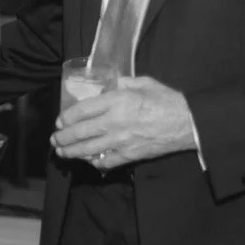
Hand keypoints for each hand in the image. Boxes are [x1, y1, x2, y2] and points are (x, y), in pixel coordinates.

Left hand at [51, 76, 197, 169]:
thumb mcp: (143, 82)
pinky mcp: (130, 155)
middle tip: (55, 139)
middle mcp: (114, 121)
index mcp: (117, 101)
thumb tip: (105, 86)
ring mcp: (121, 140)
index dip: (66, 117)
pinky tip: (88, 160)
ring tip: (62, 152)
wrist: (189, 123)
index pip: (82, 110)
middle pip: (79, 132)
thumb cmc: (166, 100)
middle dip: (63, 137)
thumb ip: (121, 83)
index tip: (60, 121)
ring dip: (72, 152)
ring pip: (88, 149)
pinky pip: (106, 161)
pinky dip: (94, 161)